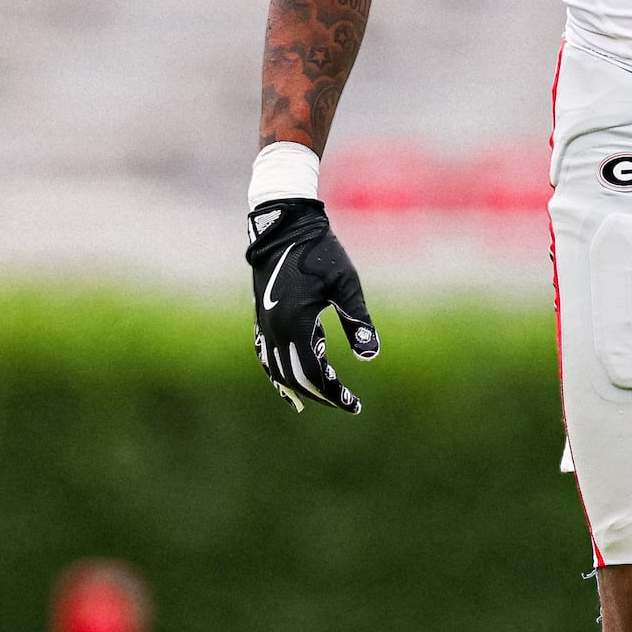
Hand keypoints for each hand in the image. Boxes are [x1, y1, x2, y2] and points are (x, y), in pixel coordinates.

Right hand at [246, 197, 377, 414]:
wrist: (285, 227)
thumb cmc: (321, 252)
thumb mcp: (346, 285)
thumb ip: (358, 321)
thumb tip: (369, 356)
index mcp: (296, 323)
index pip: (314, 374)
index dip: (333, 394)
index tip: (354, 405)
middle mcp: (275, 329)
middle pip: (295, 377)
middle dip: (321, 394)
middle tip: (346, 402)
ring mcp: (265, 325)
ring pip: (276, 370)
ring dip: (298, 387)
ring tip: (320, 399)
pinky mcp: (262, 318)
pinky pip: (267, 356)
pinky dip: (278, 373)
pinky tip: (288, 381)